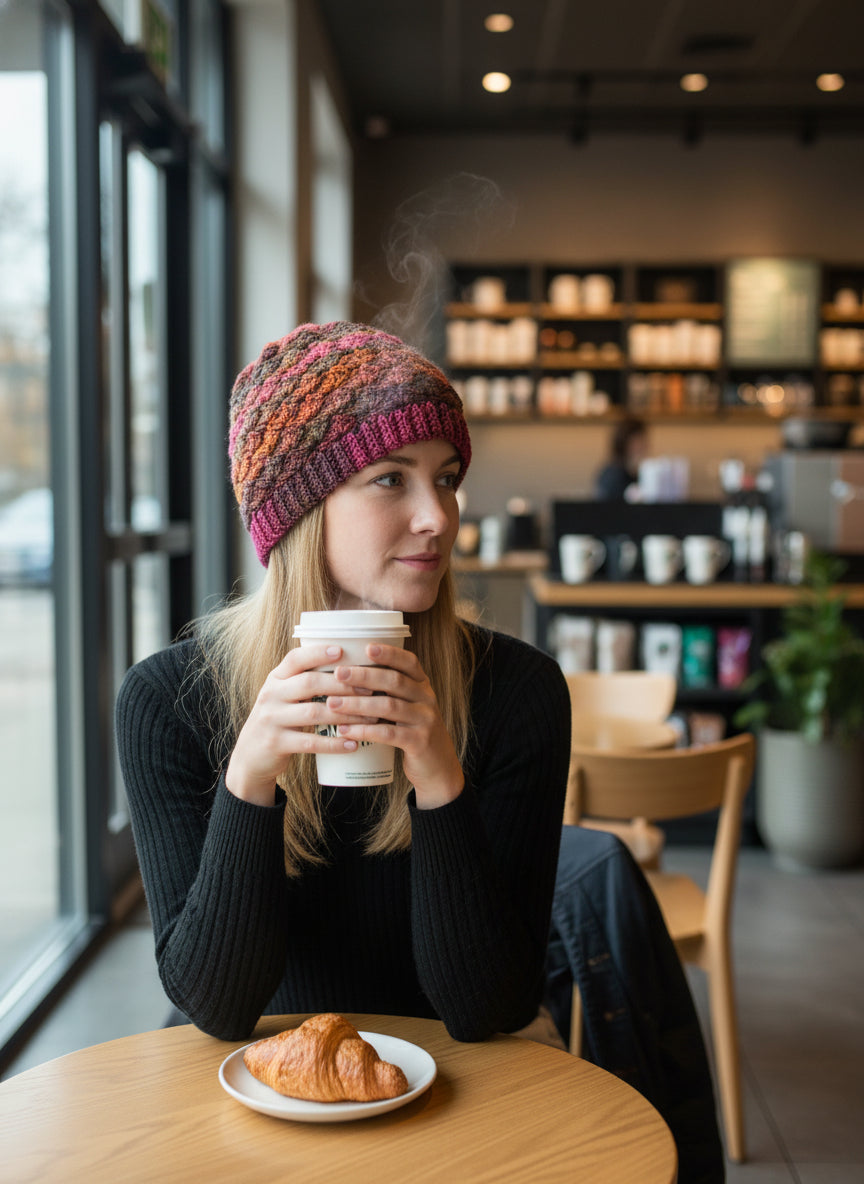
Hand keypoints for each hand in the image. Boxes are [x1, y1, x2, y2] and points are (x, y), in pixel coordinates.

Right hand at [225, 645, 370, 805]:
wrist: (251, 756)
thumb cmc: (278, 719)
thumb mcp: (283, 695)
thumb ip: (304, 681)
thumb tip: (351, 668)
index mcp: (275, 678)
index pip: (295, 659)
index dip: (318, 653)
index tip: (342, 651)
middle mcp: (271, 695)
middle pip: (309, 683)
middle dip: (342, 685)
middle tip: (370, 689)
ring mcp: (271, 719)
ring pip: (314, 713)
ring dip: (346, 715)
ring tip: (371, 717)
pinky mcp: (276, 743)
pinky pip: (310, 742)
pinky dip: (334, 744)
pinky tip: (353, 744)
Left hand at [326, 644, 464, 809]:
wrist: (438, 767)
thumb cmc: (412, 731)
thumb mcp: (408, 707)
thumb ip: (388, 692)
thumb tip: (345, 676)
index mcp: (422, 685)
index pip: (409, 662)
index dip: (389, 653)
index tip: (366, 647)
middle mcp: (427, 698)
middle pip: (394, 681)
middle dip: (364, 675)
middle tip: (338, 673)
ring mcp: (425, 720)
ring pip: (388, 706)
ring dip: (357, 703)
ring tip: (332, 703)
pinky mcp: (419, 742)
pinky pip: (388, 733)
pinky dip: (364, 730)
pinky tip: (345, 730)